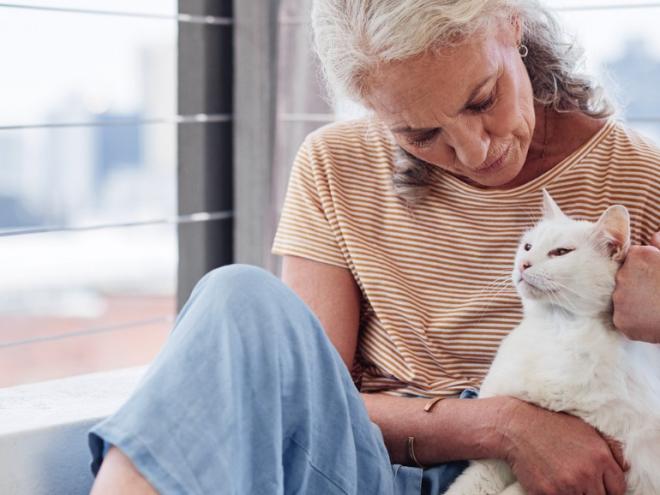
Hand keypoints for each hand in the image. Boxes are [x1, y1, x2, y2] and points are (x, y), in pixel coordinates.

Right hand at [498, 398, 627, 494]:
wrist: (516, 426)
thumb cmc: (551, 425)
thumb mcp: (585, 428)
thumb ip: (609, 448)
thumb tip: (625, 467)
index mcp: (600, 457)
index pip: (617, 488)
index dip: (608, 489)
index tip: (598, 486)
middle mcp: (587, 473)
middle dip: (591, 492)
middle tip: (576, 482)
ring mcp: (567, 485)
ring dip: (573, 493)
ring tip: (562, 480)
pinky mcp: (548, 493)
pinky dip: (556, 494)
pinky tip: (550, 483)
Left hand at [612, 232, 659, 342]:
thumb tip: (654, 236)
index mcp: (638, 256)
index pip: (633, 260)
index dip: (646, 270)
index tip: (657, 278)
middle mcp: (623, 274)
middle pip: (626, 279)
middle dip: (639, 286)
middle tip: (657, 295)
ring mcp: (620, 298)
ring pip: (624, 300)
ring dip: (636, 304)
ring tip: (656, 309)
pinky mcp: (621, 320)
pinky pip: (625, 320)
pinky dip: (636, 323)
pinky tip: (652, 323)